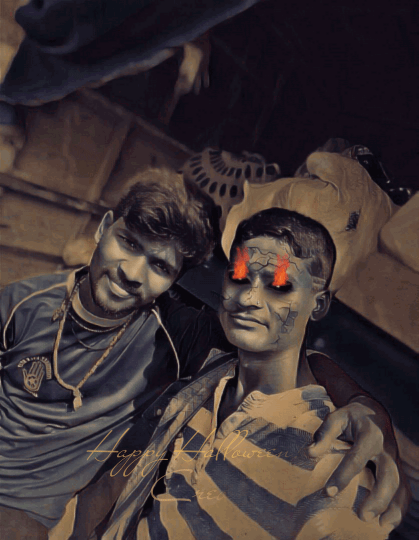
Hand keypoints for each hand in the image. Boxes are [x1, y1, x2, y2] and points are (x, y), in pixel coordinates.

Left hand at [308, 396, 410, 528]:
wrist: (375, 412)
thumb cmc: (351, 417)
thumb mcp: (337, 417)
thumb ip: (324, 434)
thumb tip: (311, 453)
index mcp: (370, 435)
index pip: (356, 458)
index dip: (343, 476)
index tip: (328, 492)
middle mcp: (386, 449)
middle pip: (389, 475)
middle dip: (378, 497)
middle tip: (362, 516)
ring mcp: (395, 460)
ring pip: (400, 485)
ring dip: (392, 507)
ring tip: (380, 526)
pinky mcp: (398, 469)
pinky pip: (404, 490)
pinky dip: (400, 508)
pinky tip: (387, 523)